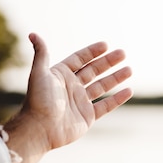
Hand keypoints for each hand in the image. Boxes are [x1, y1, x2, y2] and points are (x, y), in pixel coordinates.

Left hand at [3, 33, 132, 162]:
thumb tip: (32, 33)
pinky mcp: (87, 117)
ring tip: (129, 69)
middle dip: (108, 62)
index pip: (80, 59)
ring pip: (102, 86)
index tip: (106, 45)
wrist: (40, 129)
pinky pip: (106, 105)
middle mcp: (72, 87)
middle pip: (94, 70)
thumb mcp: (39, 73)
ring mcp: (81, 102)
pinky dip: (118, 99)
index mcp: (61, 75)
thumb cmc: (38, 100)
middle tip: (122, 53)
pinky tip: (129, 90)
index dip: (92, 52)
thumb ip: (42, 53)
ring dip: (116, 78)